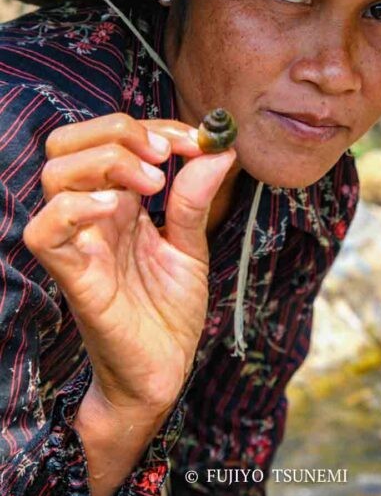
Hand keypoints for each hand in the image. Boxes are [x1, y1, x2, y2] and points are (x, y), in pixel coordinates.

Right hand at [24, 113, 234, 415]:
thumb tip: (219, 148)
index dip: (152, 126)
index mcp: (117, 201)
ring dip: (107, 161)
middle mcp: (92, 214)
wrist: (164, 370)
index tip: (198, 140)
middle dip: (118, 131)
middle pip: (67, 143)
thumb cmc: (170, 311)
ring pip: (55, 173)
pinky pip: (45, 230)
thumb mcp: (190, 245)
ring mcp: (79, 241)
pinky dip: (76, 206)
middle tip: (164, 155)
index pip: (110, 137)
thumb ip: (196, 198)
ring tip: (153, 183)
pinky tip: (116, 208)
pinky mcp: (73, 275)